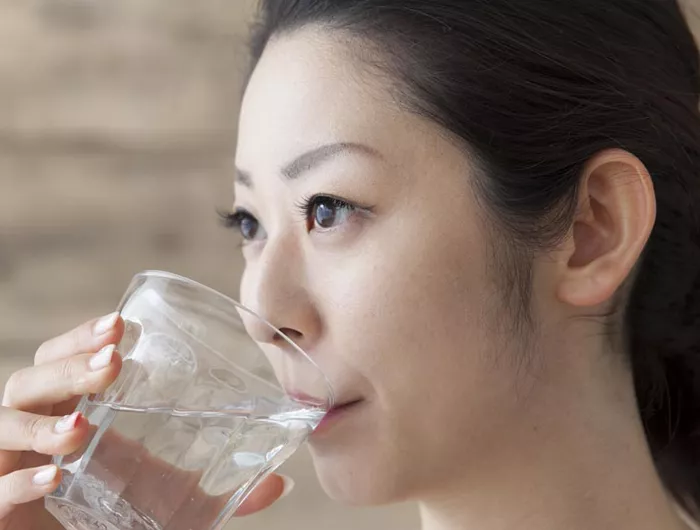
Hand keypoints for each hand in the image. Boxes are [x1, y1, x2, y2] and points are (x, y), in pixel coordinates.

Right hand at [0, 314, 287, 529]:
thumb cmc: (107, 512)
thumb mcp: (165, 495)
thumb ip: (215, 486)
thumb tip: (279, 481)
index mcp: (73, 410)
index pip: (66, 358)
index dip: (85, 337)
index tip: (122, 324)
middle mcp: (36, 428)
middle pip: (32, 379)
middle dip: (69, 366)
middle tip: (112, 364)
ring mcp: (10, 464)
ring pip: (7, 421)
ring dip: (42, 421)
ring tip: (82, 425)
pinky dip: (20, 479)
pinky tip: (55, 475)